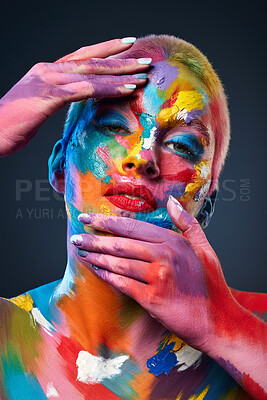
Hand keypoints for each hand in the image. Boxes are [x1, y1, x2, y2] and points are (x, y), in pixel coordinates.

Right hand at [0, 38, 148, 155]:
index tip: (125, 47)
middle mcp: (48, 70)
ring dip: (121, 73)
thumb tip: (72, 100)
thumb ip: (55, 98)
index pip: (81, 56)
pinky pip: (86, 90)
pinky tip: (127, 89)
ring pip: (92, 72)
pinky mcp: (49, 96)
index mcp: (46, 71)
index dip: (105, 50)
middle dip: (120, 59)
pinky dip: (109, 88)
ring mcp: (48, 81)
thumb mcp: (37, 105)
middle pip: (91, 60)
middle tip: (144, 58)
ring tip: (143, 73)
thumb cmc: (11, 123)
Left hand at [71, 195, 234, 351]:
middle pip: (121, 243)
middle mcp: (165, 255)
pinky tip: (96, 271)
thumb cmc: (210, 284)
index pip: (132, 226)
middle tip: (76, 237)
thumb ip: (186, 222)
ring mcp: (158, 277)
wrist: (218, 320)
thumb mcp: (203, 247)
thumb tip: (172, 201)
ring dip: (96, 257)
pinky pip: (122, 284)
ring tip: (81, 252)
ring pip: (119, 263)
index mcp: (174, 241)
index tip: (87, 218)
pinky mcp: (152, 298)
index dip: (106, 221)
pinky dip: (107, 276)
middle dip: (94, 238)